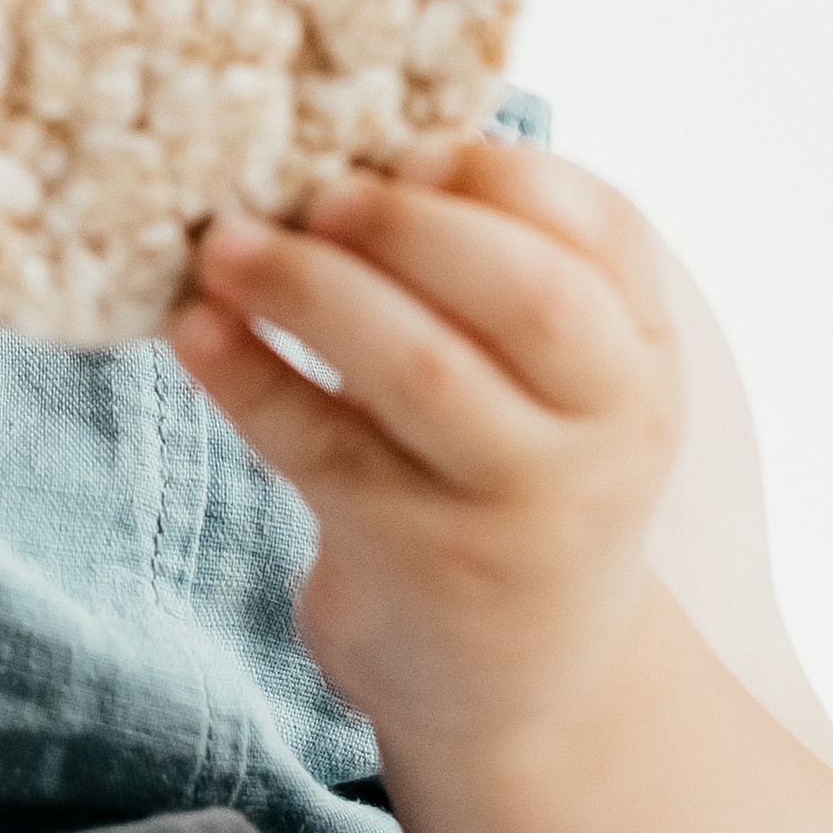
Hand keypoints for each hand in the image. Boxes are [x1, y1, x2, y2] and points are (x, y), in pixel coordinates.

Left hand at [169, 140, 679, 761]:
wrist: (522, 688)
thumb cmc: (512, 486)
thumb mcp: (557, 388)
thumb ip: (501, 277)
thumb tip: (365, 145)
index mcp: (639, 359)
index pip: (605, 229)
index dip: (503, 172)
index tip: (410, 147)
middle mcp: (602, 433)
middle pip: (529, 298)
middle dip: (413, 224)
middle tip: (315, 191)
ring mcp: (513, 507)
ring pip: (421, 370)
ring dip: (310, 288)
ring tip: (224, 244)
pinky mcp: (416, 561)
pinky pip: (322, 449)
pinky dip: (247, 377)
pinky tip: (193, 329)